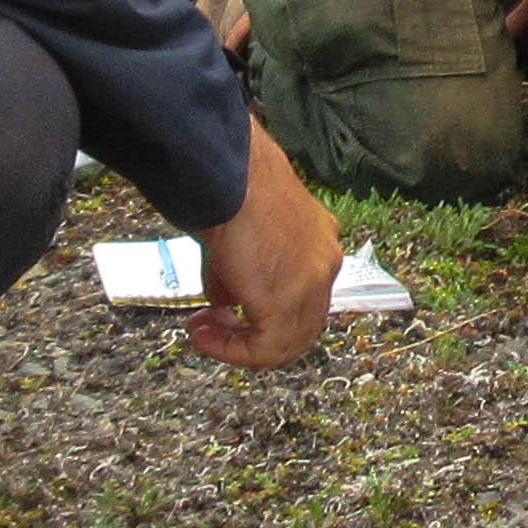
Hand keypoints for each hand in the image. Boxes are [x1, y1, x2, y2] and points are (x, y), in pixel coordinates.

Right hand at [185, 121, 339, 368]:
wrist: (231, 177)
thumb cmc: (231, 188)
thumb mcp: (240, 237)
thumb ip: (240, 275)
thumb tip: (222, 303)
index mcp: (320, 242)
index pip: (303, 297)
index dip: (263, 314)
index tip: (223, 313)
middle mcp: (325, 264)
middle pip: (300, 324)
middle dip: (252, 335)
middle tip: (211, 328)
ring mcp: (313, 284)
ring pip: (287, 342)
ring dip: (238, 345)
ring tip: (202, 331)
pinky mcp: (288, 302)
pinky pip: (265, 348)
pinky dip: (231, 350)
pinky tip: (203, 334)